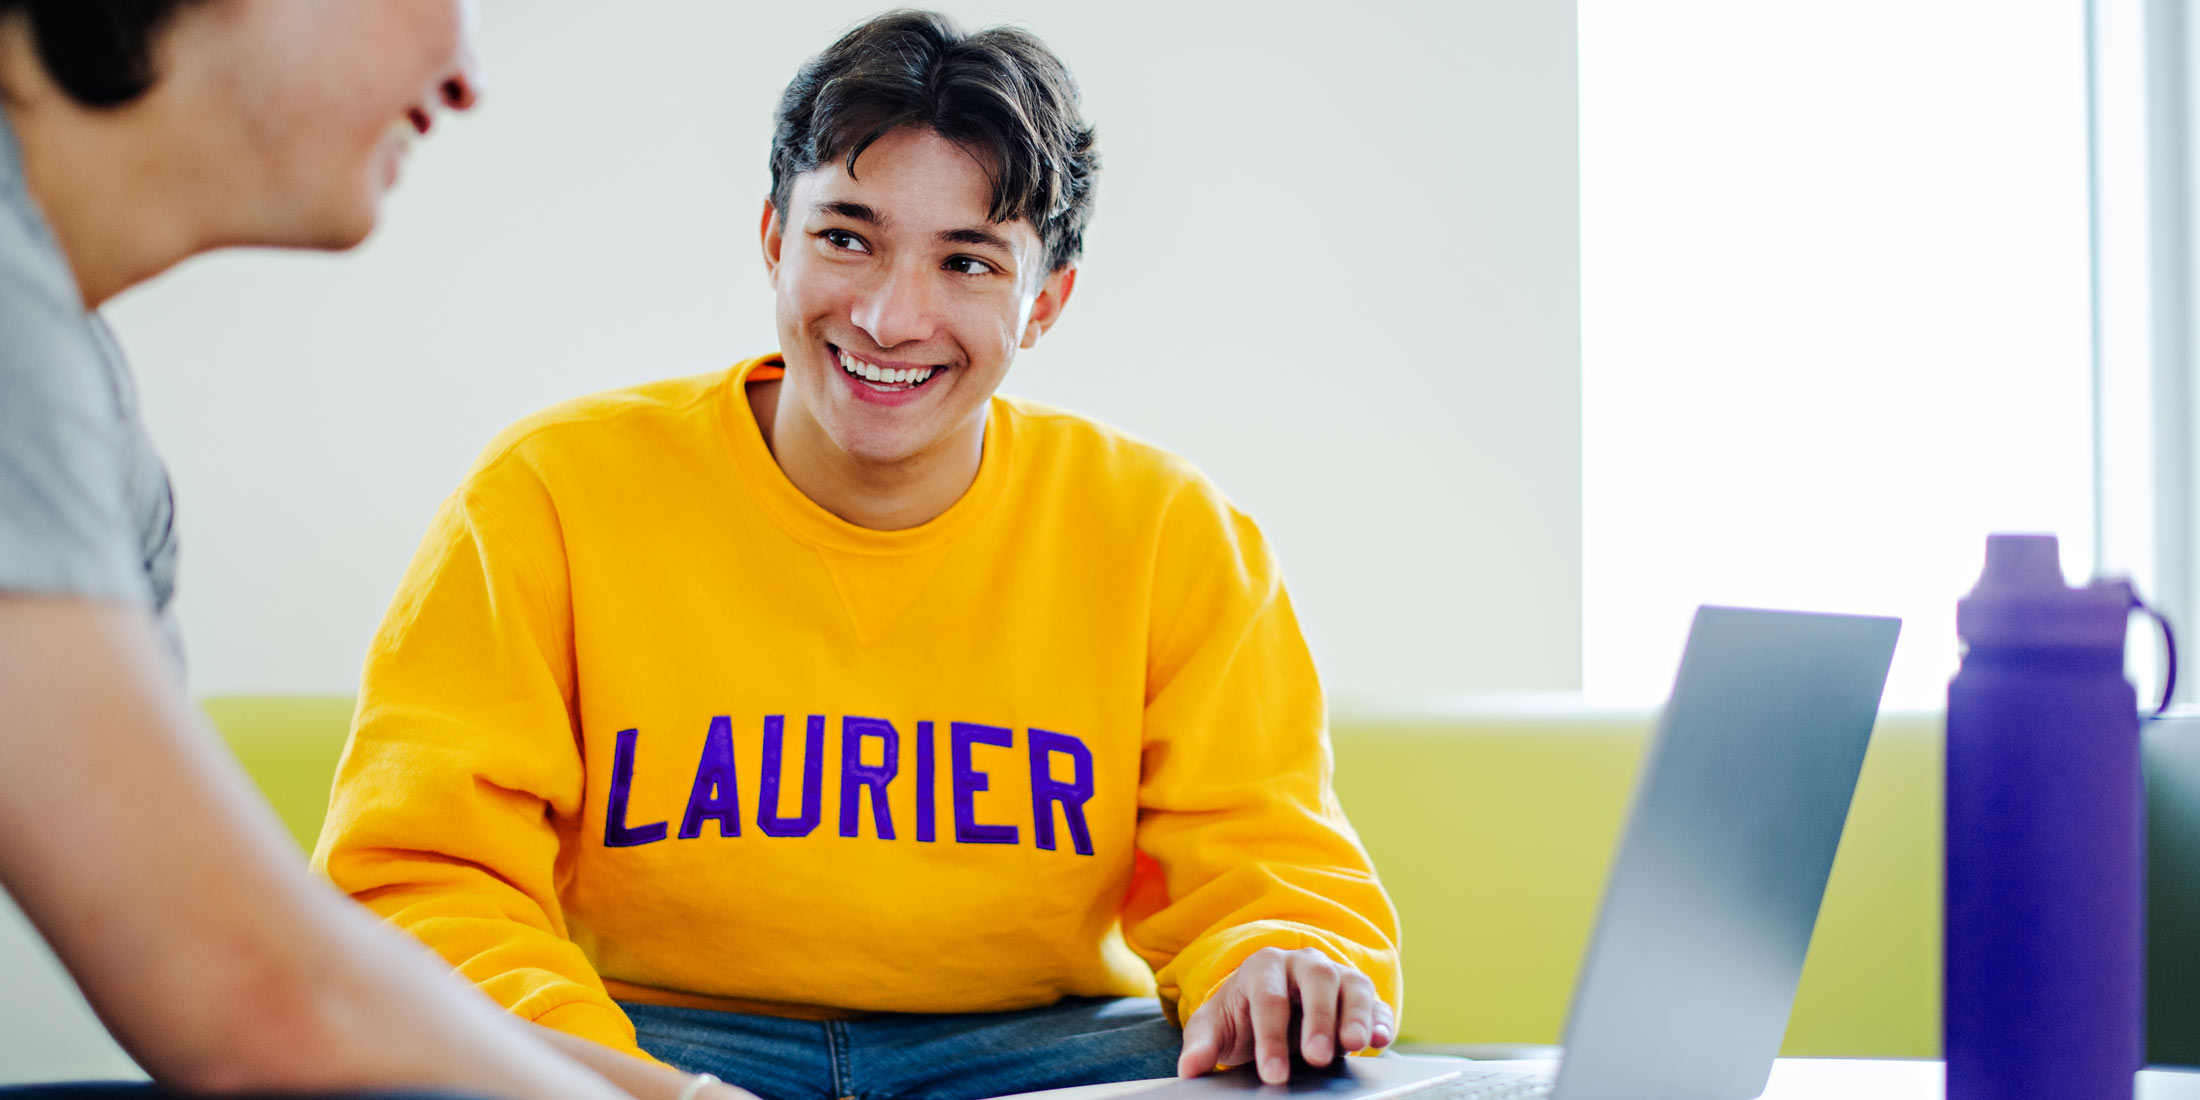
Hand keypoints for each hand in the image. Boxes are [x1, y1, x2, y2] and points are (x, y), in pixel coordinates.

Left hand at [1176, 946, 1395, 1082]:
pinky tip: (1381, 1040)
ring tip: (1355, 1047)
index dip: (1270, 1038)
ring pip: (1352, 985)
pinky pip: (1375, 1002)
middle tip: (1317, 1058)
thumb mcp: (1216, 1026)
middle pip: (1316, 981)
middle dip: (1318, 1019)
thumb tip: (1189, 1068)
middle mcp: (1303, 963)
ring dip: (1355, 1016)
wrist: (1266, 1006)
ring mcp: (1335, 975)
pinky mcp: (1359, 994)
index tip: (1272, 1074)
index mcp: (1263, 966)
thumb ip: (1202, 1044)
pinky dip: (1381, 1019)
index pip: (1268, 998)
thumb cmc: (1241, 1015)